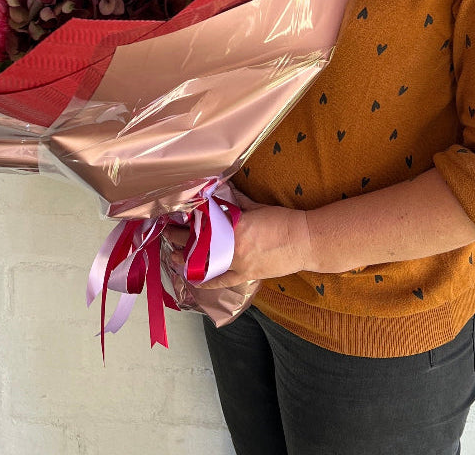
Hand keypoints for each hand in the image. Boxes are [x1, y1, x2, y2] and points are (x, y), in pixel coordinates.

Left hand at [164, 190, 309, 289]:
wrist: (304, 240)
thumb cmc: (282, 220)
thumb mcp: (255, 206)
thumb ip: (235, 201)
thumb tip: (218, 192)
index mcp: (234, 225)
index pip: (203, 224)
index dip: (187, 221)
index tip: (175, 217)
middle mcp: (233, 246)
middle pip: (200, 244)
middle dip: (181, 239)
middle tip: (169, 234)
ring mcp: (240, 263)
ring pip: (207, 264)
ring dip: (187, 261)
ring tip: (173, 256)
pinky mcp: (248, 275)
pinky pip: (224, 281)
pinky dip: (208, 281)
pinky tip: (194, 280)